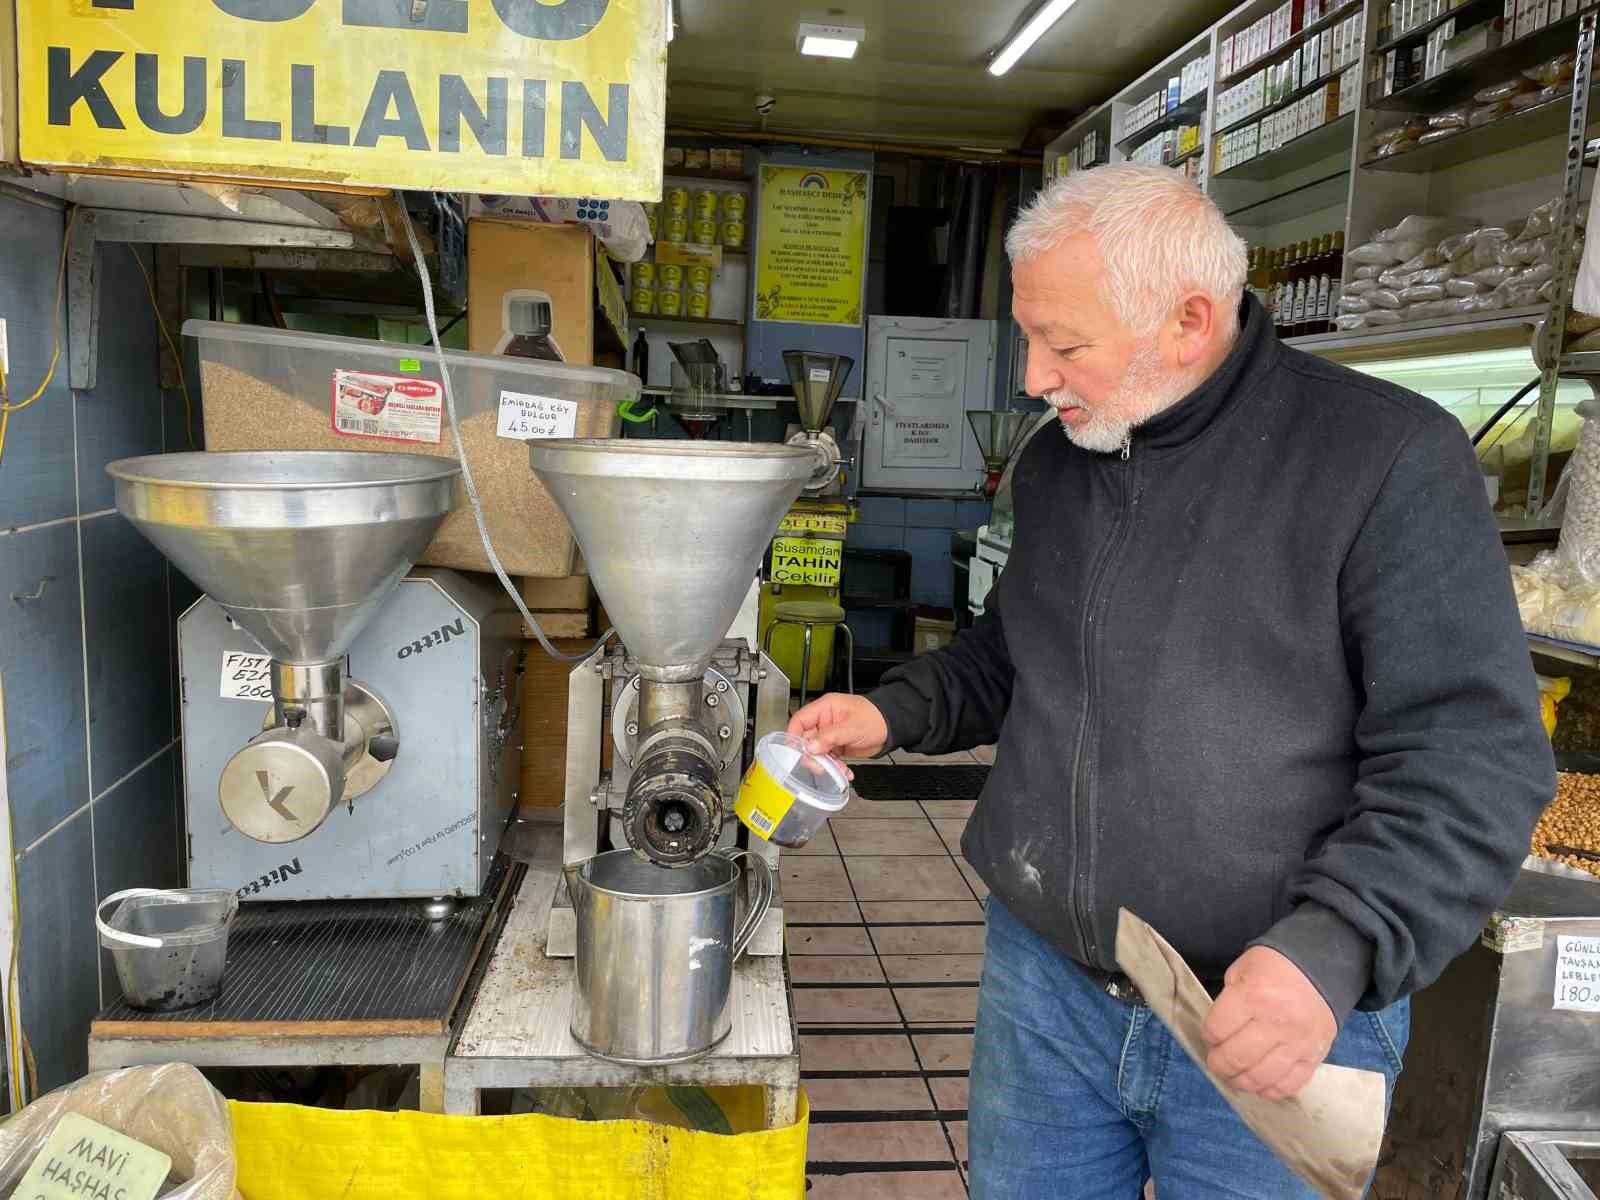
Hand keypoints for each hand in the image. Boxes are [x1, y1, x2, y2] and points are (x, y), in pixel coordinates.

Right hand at [788, 694, 889, 773]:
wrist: (892, 728)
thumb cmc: (876, 718)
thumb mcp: (852, 726)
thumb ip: (830, 736)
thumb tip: (810, 746)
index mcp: (825, 708)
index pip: (800, 720)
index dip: (794, 736)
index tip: (795, 751)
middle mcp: (824, 721)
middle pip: (806, 740)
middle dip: (813, 756)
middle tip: (821, 766)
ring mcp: (830, 735)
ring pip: (817, 753)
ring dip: (826, 765)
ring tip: (838, 770)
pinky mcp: (836, 747)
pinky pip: (828, 759)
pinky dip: (834, 767)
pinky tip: (844, 771)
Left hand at [1201, 946, 1335, 1101]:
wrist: (1321, 968)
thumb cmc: (1275, 967)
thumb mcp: (1242, 970)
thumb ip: (1227, 1002)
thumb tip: (1217, 1034)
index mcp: (1254, 996)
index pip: (1217, 1030)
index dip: (1208, 1036)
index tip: (1211, 1036)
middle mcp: (1277, 1023)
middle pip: (1235, 1059)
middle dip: (1219, 1064)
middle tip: (1218, 1061)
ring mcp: (1298, 1043)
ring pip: (1260, 1078)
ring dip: (1240, 1081)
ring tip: (1235, 1075)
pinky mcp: (1315, 1056)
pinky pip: (1289, 1086)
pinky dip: (1269, 1090)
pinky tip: (1259, 1083)